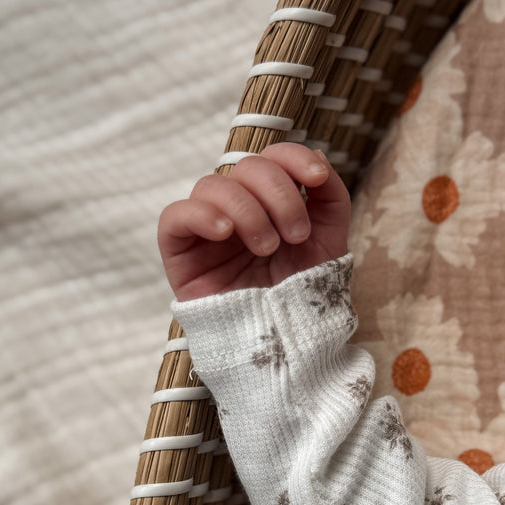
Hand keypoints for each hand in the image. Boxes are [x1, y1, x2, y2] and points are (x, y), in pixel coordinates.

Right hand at [158, 143, 350, 301]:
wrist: (287, 348)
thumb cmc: (304, 297)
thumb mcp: (329, 243)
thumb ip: (330, 197)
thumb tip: (316, 156)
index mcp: (269, 204)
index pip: (272, 158)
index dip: (293, 157)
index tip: (317, 180)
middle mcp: (237, 211)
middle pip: (246, 168)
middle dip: (278, 194)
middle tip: (295, 235)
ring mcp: (206, 231)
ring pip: (212, 185)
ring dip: (247, 210)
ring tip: (267, 247)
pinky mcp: (180, 254)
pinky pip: (174, 216)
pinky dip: (200, 214)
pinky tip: (226, 233)